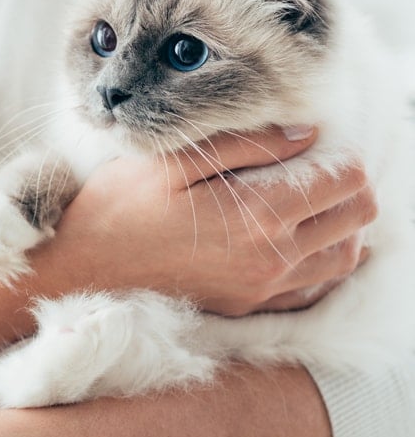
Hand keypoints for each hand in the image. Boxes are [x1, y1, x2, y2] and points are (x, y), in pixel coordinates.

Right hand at [30, 126, 376, 315]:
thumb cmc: (116, 208)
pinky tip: (291, 238)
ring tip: (303, 199)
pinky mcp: (248, 304)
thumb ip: (244, 144)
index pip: (344, 179)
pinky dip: (319, 259)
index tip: (308, 141)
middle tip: (309, 165)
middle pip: (356, 216)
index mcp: (256, 214)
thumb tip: (304, 132)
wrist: (80, 269)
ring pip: (344, 255)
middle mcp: (271, 257)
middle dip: (345, 184)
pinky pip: (315, 287)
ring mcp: (262, 287)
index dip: (336, 151)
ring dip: (337, 223)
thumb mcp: (172, 161)